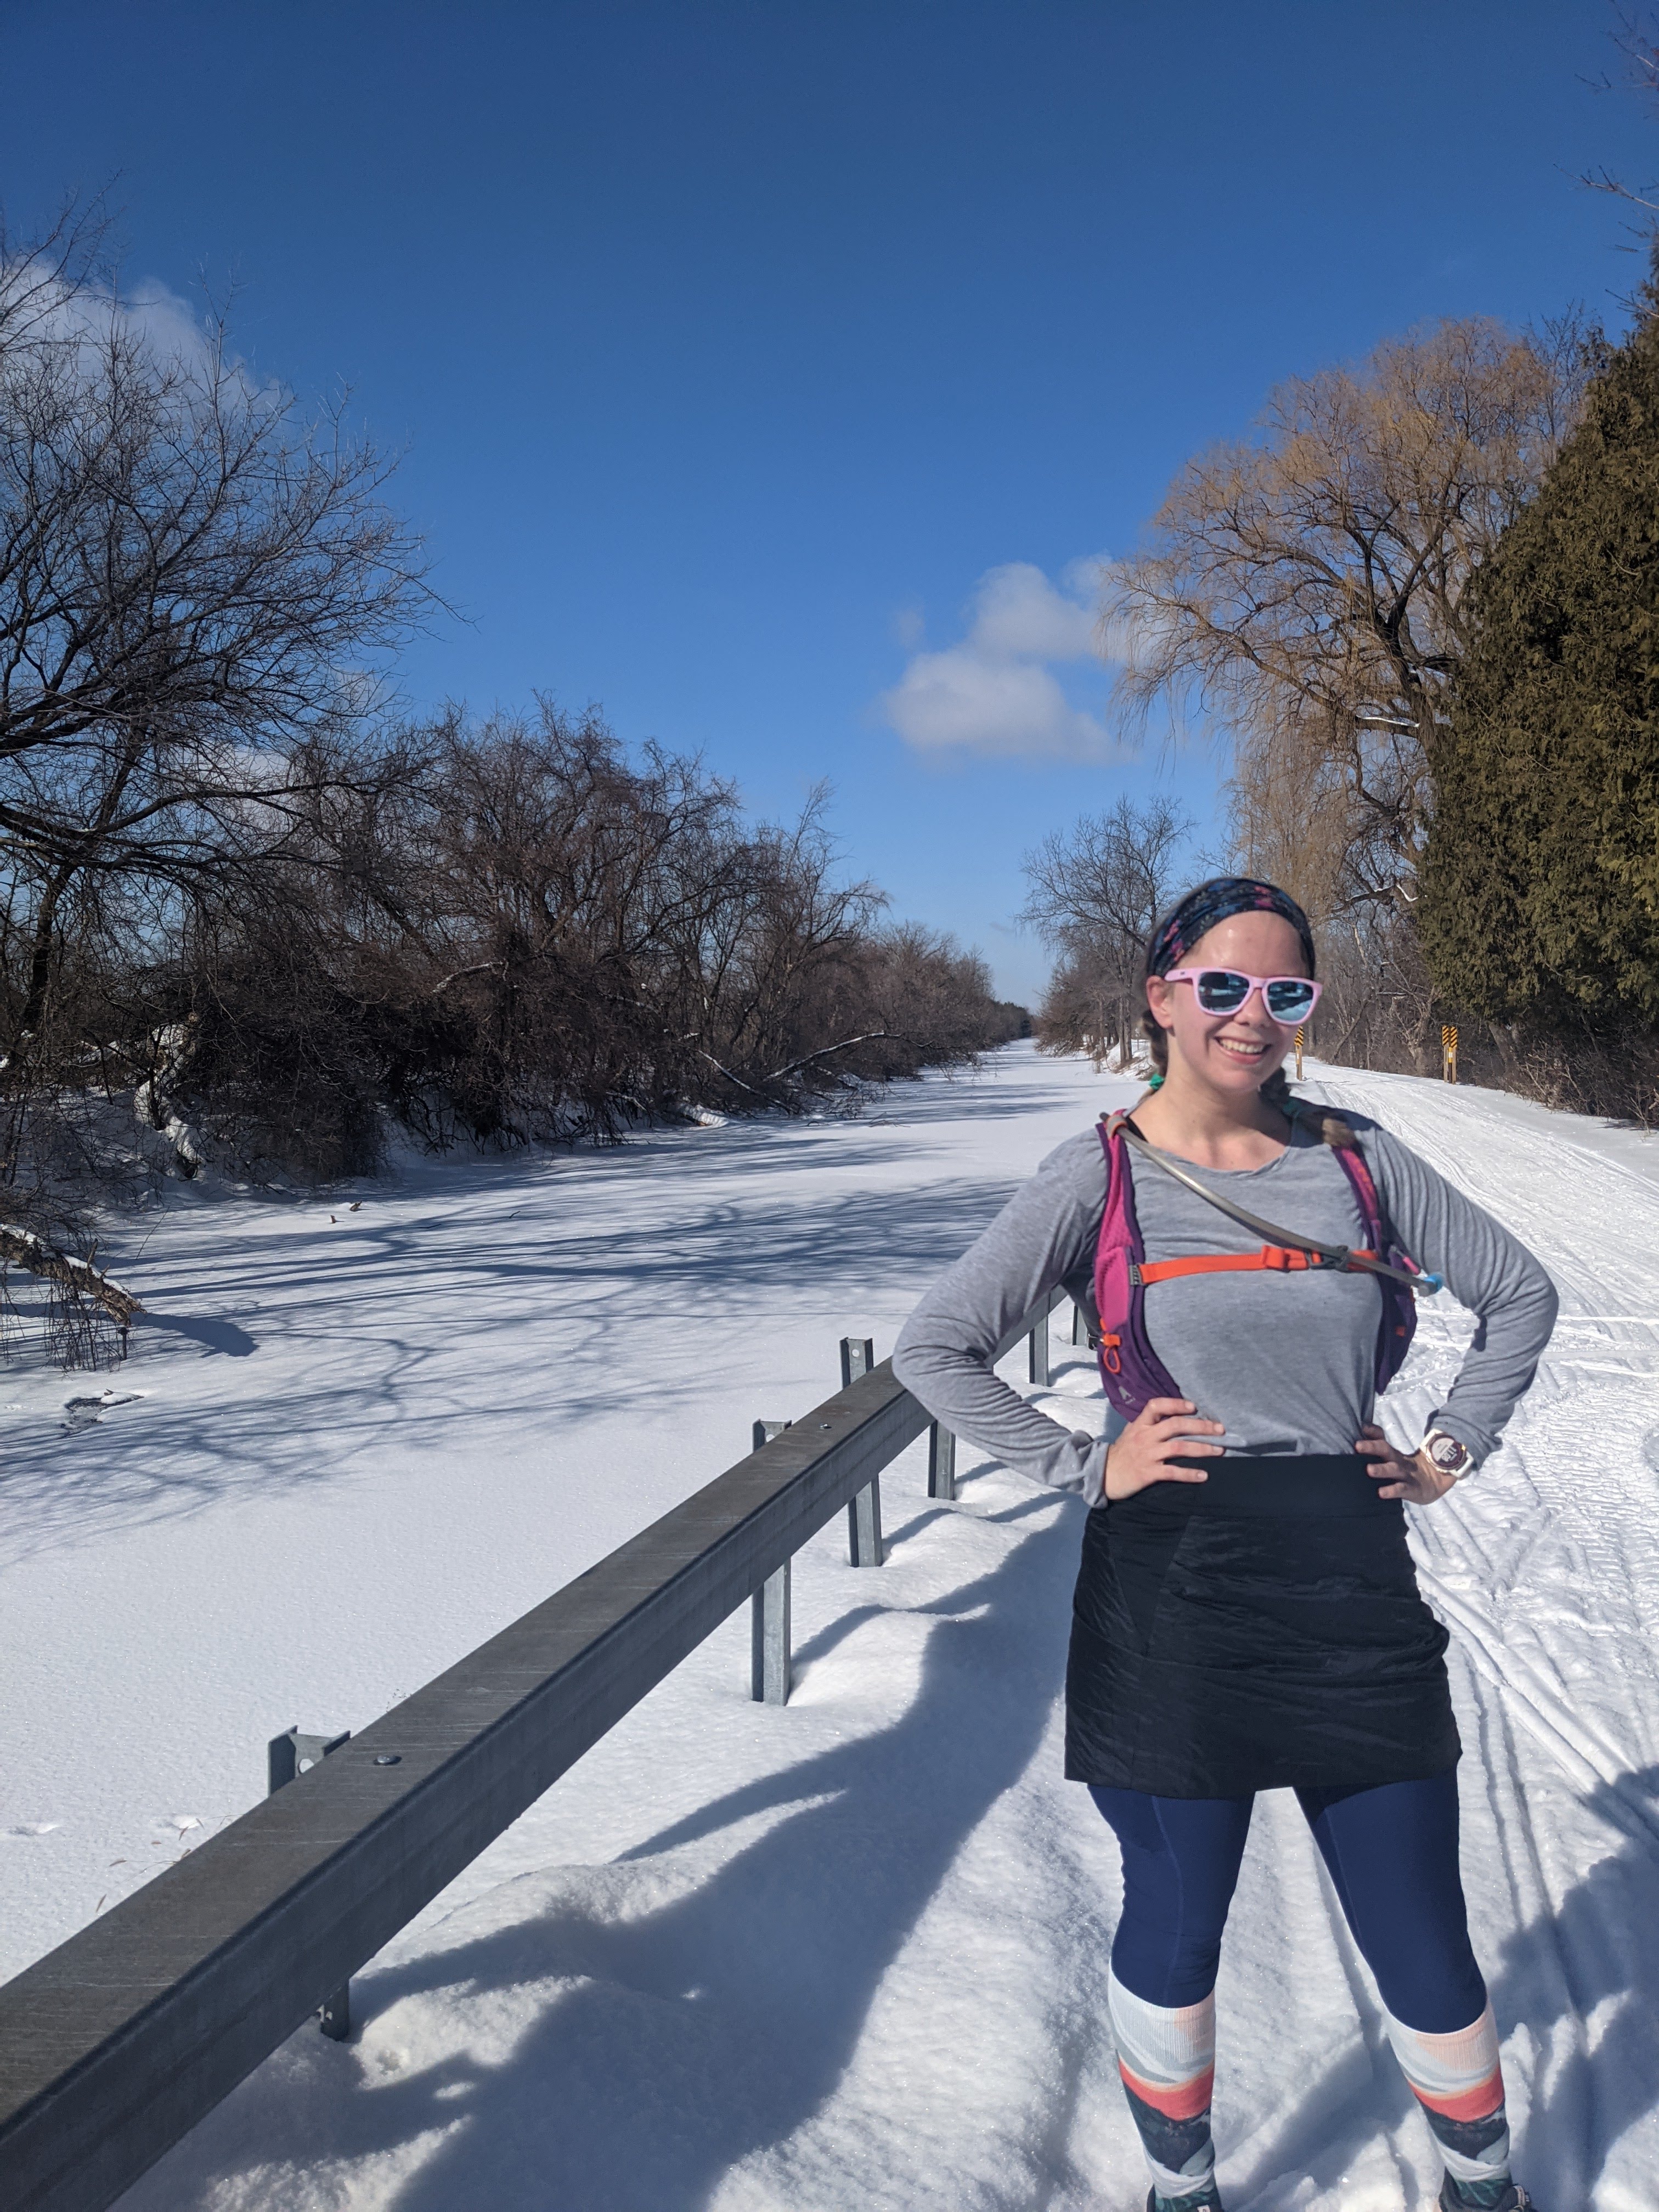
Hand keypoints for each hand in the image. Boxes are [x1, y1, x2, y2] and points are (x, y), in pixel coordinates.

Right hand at [1104, 1398, 1224, 1500]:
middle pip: (1175, 1425)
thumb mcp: (1132, 1431)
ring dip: (1202, 1448)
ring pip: (1179, 1447)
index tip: (1194, 1406)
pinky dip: (1189, 1474)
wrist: (1103, 1474)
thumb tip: (1175, 1415)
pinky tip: (1203, 1476)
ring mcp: (1147, 1454)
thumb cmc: (1122, 1452)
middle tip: (1220, 1429)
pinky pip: (1173, 1472)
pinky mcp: (1149, 1473)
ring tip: (1219, 1450)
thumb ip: (1150, 1423)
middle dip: (1201, 1426)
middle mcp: (1145, 1436)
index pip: (1156, 1406)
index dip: (1176, 1404)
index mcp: (1140, 1424)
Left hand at [1354, 1424, 1457, 1504]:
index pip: (1382, 1439)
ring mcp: (1406, 1475)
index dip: (1373, 1432)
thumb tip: (1361, 1433)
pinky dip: (1392, 1491)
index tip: (1363, 1427)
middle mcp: (1398, 1461)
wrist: (1435, 1481)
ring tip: (1369, 1469)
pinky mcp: (1412, 1490)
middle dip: (1372, 1447)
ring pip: (1393, 1470)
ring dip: (1381, 1469)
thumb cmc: (1405, 1470)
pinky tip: (1381, 1492)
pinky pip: (1401, 1489)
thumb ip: (1377, 1450)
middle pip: (1386, 1450)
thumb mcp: (1393, 1459)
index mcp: (1392, 1454)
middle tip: (1358, 1445)